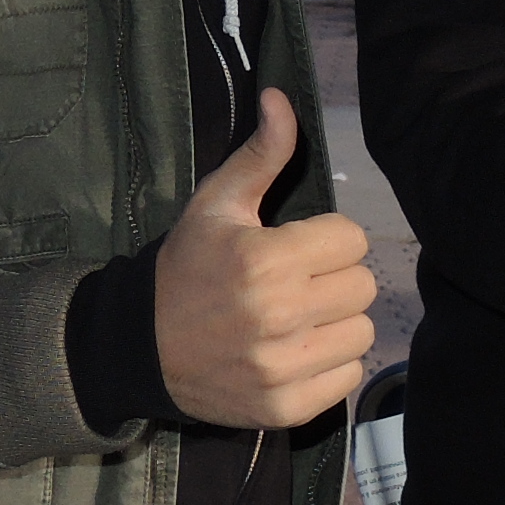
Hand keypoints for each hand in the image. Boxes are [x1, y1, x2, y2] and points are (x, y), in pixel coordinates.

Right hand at [155, 92, 376, 428]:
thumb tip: (280, 97)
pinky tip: (296, 352)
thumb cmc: (186, 269)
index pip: (352, 239)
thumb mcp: (216, 205)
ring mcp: (284, 367)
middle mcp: (279, 315)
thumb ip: (260, 155)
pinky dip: (331, 364)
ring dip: (338, 323)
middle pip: (362, 285)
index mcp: (266, 260)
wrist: (141, 348)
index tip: (297, 248)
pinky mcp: (287, 406)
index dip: (327, 240)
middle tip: (298, 284)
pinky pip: (349, 374)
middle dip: (334, 279)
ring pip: (362, 331)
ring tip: (299, 318)